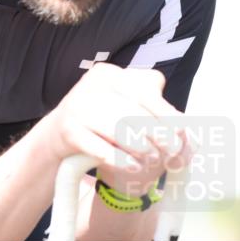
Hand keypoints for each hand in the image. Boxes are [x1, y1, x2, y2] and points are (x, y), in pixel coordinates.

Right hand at [44, 63, 190, 193]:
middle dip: (156, 133)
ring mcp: (77, 106)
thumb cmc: (101, 121)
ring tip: (154, 158)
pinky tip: (133, 166)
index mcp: (110, 74)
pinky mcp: (67, 130)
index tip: (180, 131)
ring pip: (117, 128)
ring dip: (140, 146)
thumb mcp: (123, 105)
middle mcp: (92, 85)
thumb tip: (182, 125)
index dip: (165, 112)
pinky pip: (98, 147)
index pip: (144, 90)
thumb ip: (150, 109)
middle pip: (132, 110)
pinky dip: (118, 159)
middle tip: (171, 150)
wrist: (57, 135)